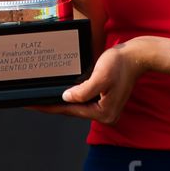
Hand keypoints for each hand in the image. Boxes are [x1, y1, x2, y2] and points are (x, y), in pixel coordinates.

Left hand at [24, 39, 148, 124]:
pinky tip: (61, 92)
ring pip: (77, 106)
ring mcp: (106, 108)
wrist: (138, 56)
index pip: (69, 111)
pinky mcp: (105, 100)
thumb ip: (83, 91)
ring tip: (41, 98)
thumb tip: (66, 98)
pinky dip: (71, 96)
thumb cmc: (121, 64)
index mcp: (103, 113)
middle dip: (52, 106)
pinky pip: (83, 100)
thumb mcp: (101, 76)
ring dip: (60, 102)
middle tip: (31, 101)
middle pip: (72, 111)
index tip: (31, 104)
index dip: (48, 107)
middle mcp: (105, 115)